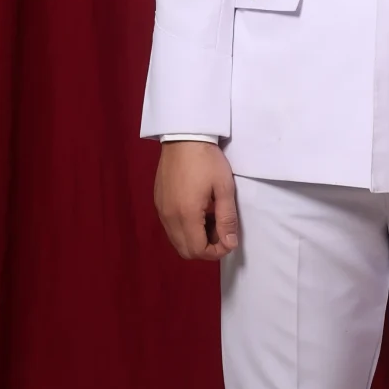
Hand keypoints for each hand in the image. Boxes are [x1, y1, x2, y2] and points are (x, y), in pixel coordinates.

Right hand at [154, 142, 240, 259]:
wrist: (184, 136)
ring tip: (212, 221)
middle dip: (206, 249)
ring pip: (177, 240)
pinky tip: (198, 213)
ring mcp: (161, 210)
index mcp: (186, 215)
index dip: (217, 252)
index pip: (198, 251)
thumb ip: (227, 219)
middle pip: (185, 251)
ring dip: (195, 240)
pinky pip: (170, 228)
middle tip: (222, 232)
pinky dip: (185, 229)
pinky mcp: (158, 202)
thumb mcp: (224, 188)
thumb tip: (230, 244)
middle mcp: (169, 217)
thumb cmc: (207, 160)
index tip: (230, 240)